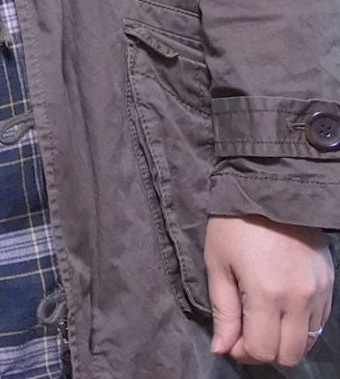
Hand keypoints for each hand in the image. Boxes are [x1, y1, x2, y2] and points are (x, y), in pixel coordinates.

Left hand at [206, 212, 333, 366]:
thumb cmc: (234, 227)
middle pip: (290, 353)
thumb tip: (222, 348)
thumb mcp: (217, 265)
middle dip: (265, 352)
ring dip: (284, 340)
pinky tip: (281, 309)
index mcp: (267, 294)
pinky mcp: (329, 285)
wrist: (270, 193)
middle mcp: (299, 299)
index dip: (244, 353)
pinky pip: (320, 322)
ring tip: (262, 320)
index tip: (230, 340)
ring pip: (308, 341)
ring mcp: (319, 293)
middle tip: (245, 334)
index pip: (263, 349)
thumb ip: (224, 311)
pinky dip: (301, 326)